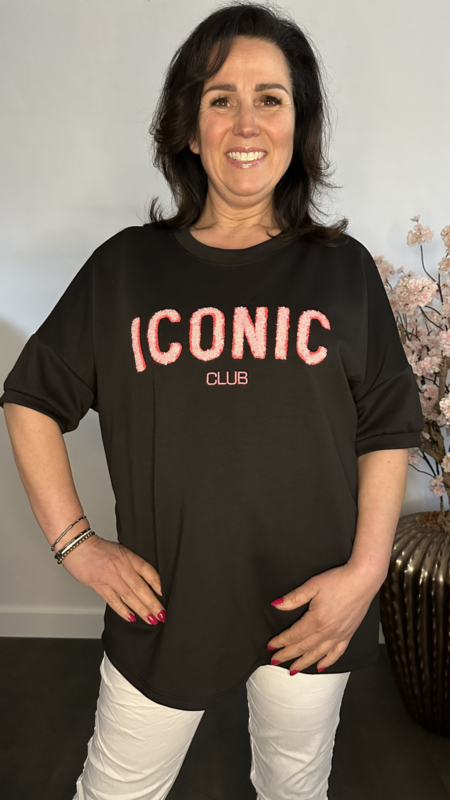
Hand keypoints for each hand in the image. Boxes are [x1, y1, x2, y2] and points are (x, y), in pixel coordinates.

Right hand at [59, 535, 165, 625]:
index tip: (165, 594)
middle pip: (140, 587)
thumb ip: (132, 563)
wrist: (77, 546)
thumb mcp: (120, 550)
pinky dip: (123, 610)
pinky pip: (113, 601)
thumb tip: (147, 580)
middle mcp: (121, 567)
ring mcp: (110, 578)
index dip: (157, 583)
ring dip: (141, 609)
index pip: (147, 570)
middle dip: (153, 603)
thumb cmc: (98, 548)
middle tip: (162, 614)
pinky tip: (131, 617)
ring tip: (151, 619)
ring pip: (129, 596)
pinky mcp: (99, 586)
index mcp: (128, 557)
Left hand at [267, 563, 381, 671]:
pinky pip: (337, 653)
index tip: (271, 646)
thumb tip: (276, 605)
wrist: (363, 580)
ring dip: (304, 663)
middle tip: (275, 660)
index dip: (281, 641)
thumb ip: (294, 598)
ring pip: (318, 654)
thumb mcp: (312, 585)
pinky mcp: (349, 634)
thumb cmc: (338, 580)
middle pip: (303, 647)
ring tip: (293, 670)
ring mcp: (339, 635)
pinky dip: (327, 662)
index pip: (294, 635)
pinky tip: (320, 666)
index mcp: (316, 621)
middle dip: (288, 655)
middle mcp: (327, 632)